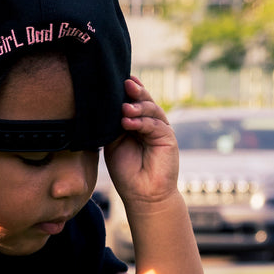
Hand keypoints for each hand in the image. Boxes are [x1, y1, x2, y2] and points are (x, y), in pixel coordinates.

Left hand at [104, 77, 179, 208]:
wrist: (142, 194)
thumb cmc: (127, 171)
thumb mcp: (113, 144)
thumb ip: (113, 125)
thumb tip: (106, 106)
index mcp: (136, 123)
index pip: (132, 102)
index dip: (127, 91)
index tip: (117, 79)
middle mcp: (149, 123)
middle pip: (144, 102)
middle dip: (135, 91)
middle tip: (125, 83)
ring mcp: (160, 129)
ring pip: (151, 110)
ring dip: (137, 107)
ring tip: (124, 107)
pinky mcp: (168, 138)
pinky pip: (155, 125)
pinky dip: (141, 122)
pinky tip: (128, 122)